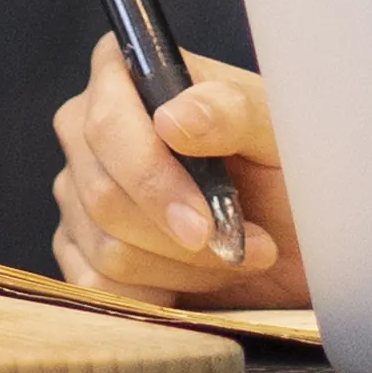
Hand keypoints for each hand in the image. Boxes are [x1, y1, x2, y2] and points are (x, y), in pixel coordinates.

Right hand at [47, 33, 311, 309]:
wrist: (293, 240)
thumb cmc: (287, 172)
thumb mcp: (278, 135)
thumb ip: (231, 113)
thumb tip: (173, 119)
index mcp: (128, 78)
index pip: (108, 124)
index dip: (151, 178)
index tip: (202, 222)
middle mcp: (89, 130)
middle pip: (103, 194)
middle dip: (179, 236)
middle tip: (242, 244)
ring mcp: (78, 192)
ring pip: (107, 249)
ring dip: (183, 267)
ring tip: (232, 254)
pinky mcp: (78, 250)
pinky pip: (98, 287)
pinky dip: (156, 294)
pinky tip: (194, 280)